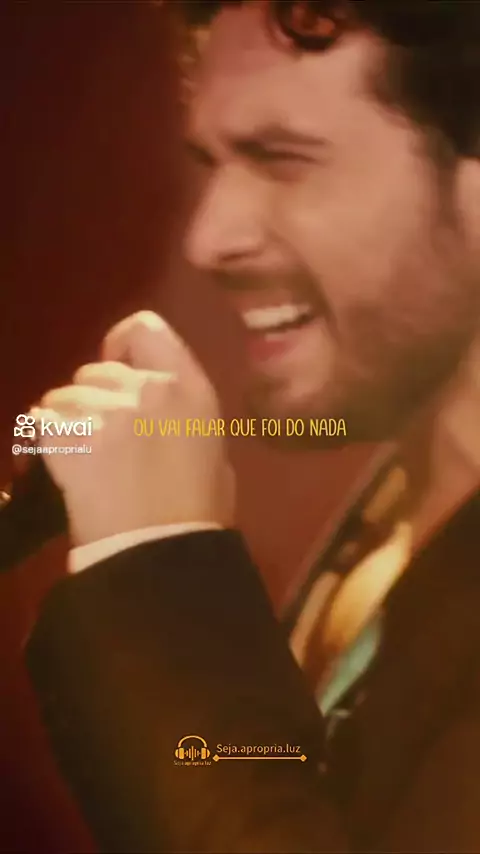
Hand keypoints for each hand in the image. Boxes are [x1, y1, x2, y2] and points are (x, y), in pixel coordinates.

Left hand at [33, 311, 234, 545]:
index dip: (123, 342)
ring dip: (70, 419)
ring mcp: (105, 410)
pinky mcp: (69, 437)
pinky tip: (65, 462)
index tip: (119, 364)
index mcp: (189, 387)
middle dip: (96, 395)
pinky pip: (42, 419)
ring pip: (64, 395)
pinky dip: (48, 438)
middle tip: (106, 435)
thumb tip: (160, 410)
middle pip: (97, 369)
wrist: (161, 551)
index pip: (145, 329)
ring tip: (87, 456)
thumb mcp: (212, 450)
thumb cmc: (198, 510)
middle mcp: (146, 388)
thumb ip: (183, 415)